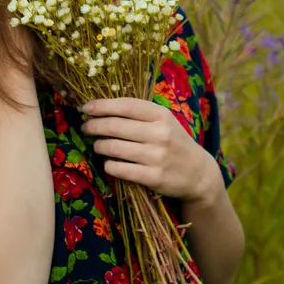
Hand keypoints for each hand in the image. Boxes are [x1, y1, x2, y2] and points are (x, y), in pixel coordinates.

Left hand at [79, 97, 217, 202]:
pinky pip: (119, 169)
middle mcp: (160, 134)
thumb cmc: (174, 143)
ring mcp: (157, 156)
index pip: (126, 106)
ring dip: (99, 146)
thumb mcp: (164, 122)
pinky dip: (109, 165)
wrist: (198, 173)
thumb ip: (139, 114)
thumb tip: (101, 108)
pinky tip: (109, 163)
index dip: (102, 106)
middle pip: (115, 126)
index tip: (85, 107)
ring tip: (98, 146)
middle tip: (86, 127)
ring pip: (113, 148)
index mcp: (161, 115)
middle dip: (94, 126)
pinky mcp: (153, 177)